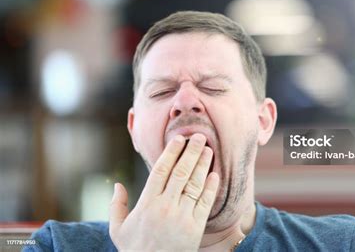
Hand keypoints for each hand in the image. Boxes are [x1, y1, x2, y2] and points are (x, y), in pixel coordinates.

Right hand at [109, 134, 218, 250]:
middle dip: (191, 152)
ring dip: (203, 165)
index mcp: (147, 203)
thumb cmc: (134, 250)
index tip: (179, 139)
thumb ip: (117, 206)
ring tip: (209, 150)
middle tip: (199, 136)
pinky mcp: (195, 228)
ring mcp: (182, 217)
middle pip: (181, 172)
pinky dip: (211, 188)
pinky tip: (215, 175)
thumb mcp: (118, 229)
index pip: (161, 170)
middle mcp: (165, 207)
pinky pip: (205, 203)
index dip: (171, 152)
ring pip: (194, 184)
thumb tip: (117, 185)